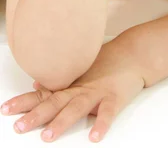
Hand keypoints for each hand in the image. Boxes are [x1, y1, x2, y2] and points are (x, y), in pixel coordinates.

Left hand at [1, 32, 144, 141]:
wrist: (133, 54)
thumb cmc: (106, 64)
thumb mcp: (80, 71)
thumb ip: (59, 81)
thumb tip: (36, 83)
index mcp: (70, 85)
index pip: (42, 95)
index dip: (23, 102)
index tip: (5, 110)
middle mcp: (80, 88)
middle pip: (54, 102)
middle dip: (36, 115)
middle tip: (19, 127)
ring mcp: (97, 92)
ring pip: (76, 108)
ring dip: (61, 122)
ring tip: (47, 136)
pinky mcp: (114, 97)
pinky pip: (107, 112)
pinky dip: (101, 124)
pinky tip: (95, 137)